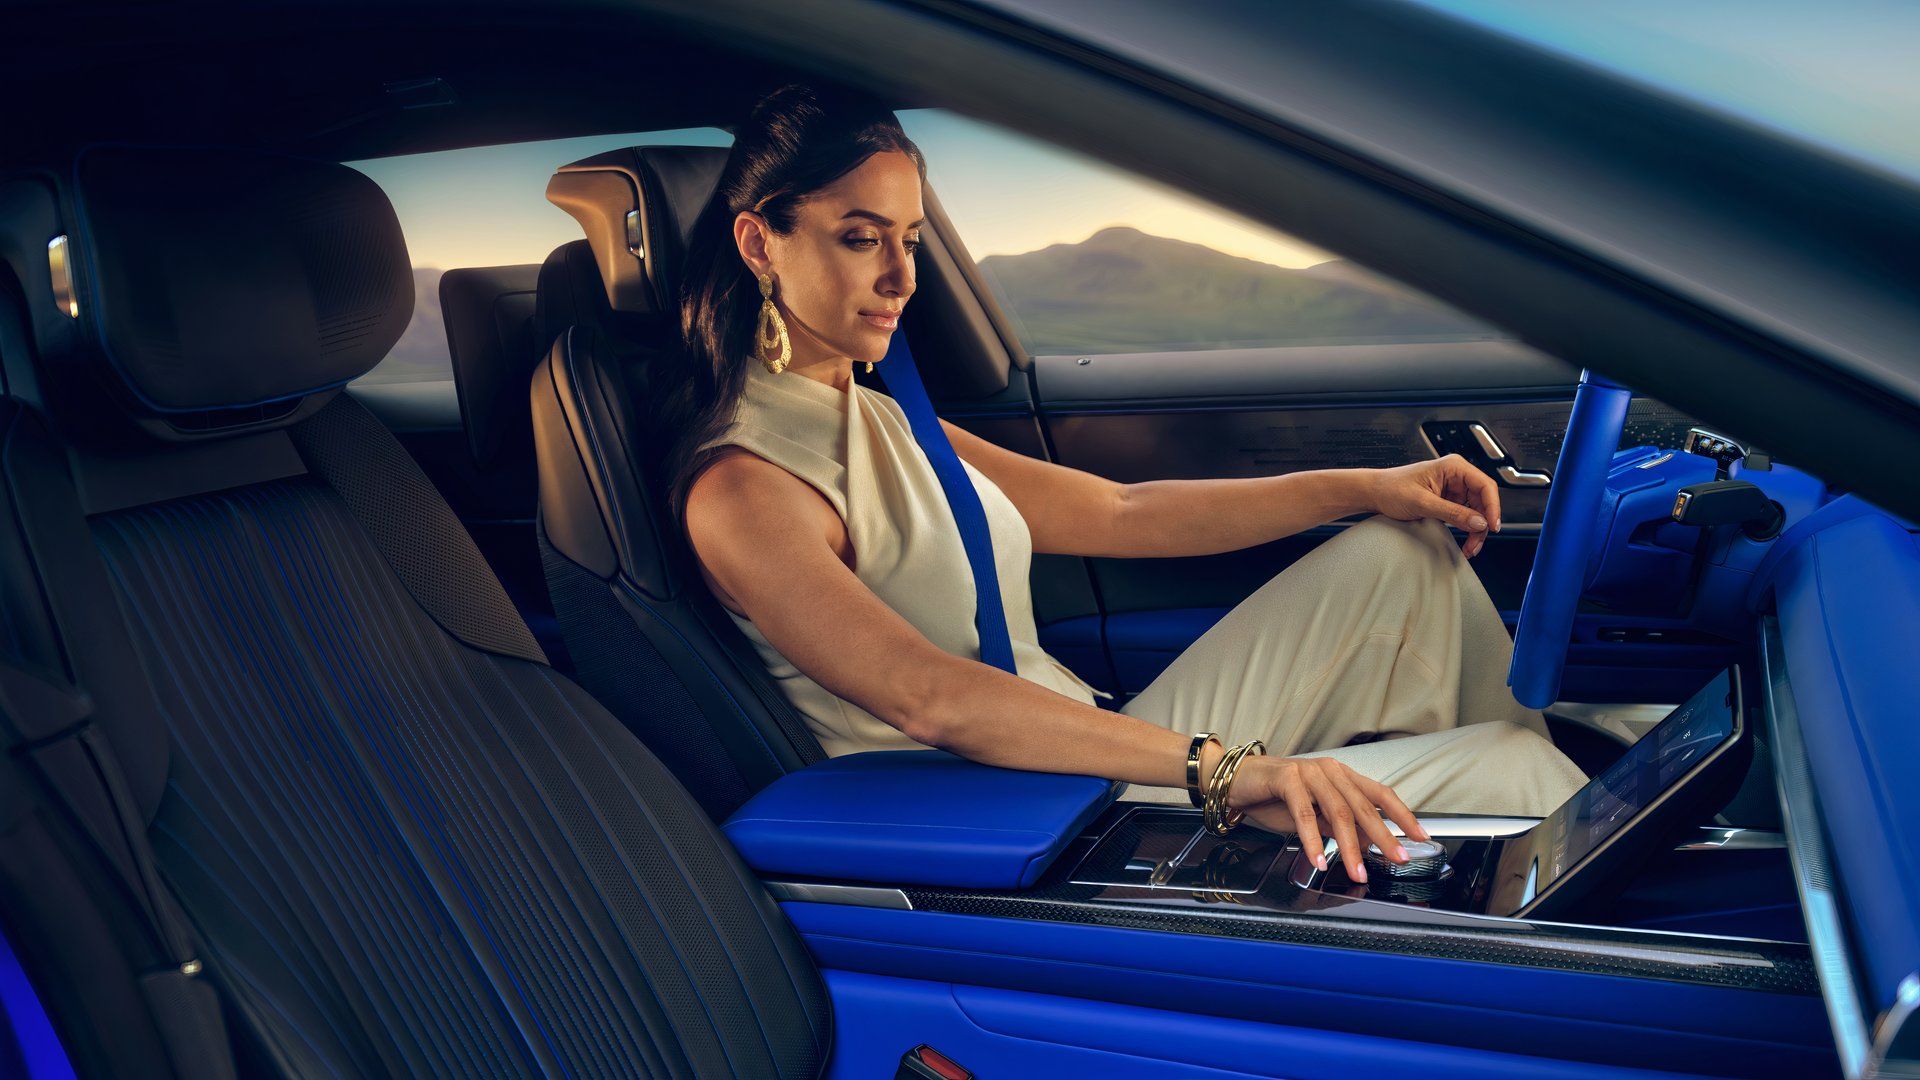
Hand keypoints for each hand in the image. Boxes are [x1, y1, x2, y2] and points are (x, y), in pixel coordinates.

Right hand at [1229, 756, 1429, 881]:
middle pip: (1363, 806)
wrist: (1236, 782)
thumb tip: (1368, 844)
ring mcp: (1309, 772)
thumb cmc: (1274, 797)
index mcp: (1341, 776)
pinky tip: (1320, 858)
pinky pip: (1304, 813)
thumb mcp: (1314, 816)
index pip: (1380, 794)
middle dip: (1383, 836)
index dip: (1402, 814)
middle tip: (1398, 858)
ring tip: (1357, 871)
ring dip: (1349, 846)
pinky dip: (1313, 840)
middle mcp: (1330, 770)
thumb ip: (1339, 826)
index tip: (1420, 836)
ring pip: (1337, 811)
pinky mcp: (1286, 778)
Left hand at [1366, 455, 1501, 556]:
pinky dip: (1466, 530)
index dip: (1493, 507)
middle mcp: (1456, 476)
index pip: (1485, 485)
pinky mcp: (1448, 501)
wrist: (1374, 493)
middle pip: (1483, 501)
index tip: (1492, 526)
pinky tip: (1464, 541)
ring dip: (1475, 530)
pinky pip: (1465, 516)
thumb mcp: (1422, 503)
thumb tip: (1478, 522)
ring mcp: (1453, 489)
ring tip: (1469, 547)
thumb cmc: (1391, 489)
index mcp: (1453, 467)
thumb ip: (1452, 513)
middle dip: (1482, 524)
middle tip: (1476, 544)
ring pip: (1476, 512)